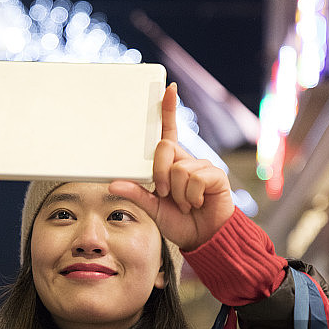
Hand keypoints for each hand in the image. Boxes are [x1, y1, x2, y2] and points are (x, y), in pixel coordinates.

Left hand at [109, 83, 234, 250]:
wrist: (203, 238)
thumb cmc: (179, 221)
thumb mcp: (151, 208)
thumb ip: (135, 193)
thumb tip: (113, 182)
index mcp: (170, 163)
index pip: (167, 132)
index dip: (168, 110)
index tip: (167, 89)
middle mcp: (186, 160)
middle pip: (165, 147)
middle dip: (159, 173)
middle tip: (162, 192)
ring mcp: (201, 166)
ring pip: (179, 168)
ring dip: (177, 192)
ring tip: (185, 204)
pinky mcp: (215, 176)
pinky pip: (194, 178)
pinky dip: (191, 196)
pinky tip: (196, 203)